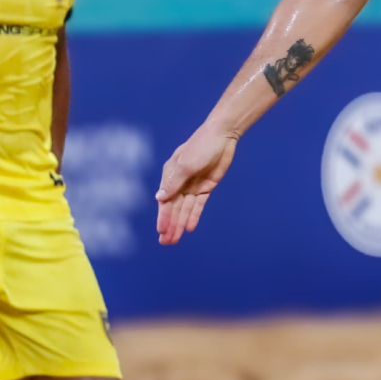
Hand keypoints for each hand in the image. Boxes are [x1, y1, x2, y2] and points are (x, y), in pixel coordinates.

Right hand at [154, 125, 238, 244]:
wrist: (221, 136)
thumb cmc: (200, 146)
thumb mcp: (185, 164)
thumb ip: (173, 183)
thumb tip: (159, 199)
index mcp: (170, 176)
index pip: (165, 201)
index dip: (163, 217)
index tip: (161, 231)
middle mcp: (179, 183)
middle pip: (174, 209)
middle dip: (170, 225)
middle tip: (166, 243)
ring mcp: (193, 186)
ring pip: (185, 209)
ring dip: (180, 224)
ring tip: (175, 240)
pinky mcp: (206, 187)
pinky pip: (198, 205)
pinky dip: (194, 216)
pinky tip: (190, 228)